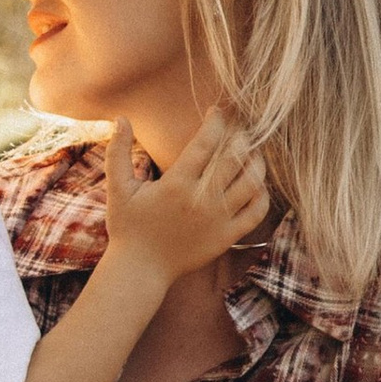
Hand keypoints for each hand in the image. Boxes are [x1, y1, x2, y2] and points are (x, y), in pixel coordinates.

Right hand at [103, 107, 269, 281]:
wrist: (141, 270)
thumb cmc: (128, 227)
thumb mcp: (119, 188)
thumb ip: (118, 152)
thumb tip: (121, 118)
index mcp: (176, 185)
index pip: (205, 143)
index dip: (216, 122)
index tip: (218, 112)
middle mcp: (201, 200)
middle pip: (234, 159)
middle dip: (240, 137)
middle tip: (240, 129)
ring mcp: (218, 220)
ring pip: (251, 183)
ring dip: (256, 163)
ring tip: (252, 153)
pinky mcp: (227, 237)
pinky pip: (256, 212)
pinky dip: (262, 195)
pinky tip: (256, 184)